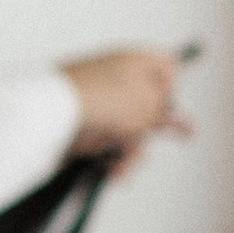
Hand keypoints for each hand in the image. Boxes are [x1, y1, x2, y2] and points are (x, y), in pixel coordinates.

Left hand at [61, 47, 188, 164]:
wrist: (51, 111)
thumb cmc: (103, 99)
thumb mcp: (149, 108)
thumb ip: (167, 116)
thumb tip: (182, 121)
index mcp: (134, 62)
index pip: (166, 67)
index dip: (173, 88)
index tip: (170, 107)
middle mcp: (114, 81)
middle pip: (145, 108)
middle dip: (149, 132)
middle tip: (142, 140)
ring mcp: (96, 105)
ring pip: (126, 133)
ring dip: (131, 153)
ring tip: (124, 161)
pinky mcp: (78, 128)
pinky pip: (103, 146)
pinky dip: (111, 160)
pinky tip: (113, 171)